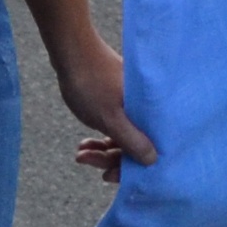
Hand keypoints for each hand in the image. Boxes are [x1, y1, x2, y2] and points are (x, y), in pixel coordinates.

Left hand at [55, 28, 159, 177]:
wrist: (73, 50)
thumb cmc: (91, 84)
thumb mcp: (110, 118)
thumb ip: (131, 140)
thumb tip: (153, 160)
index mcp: (149, 113)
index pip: (148, 151)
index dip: (128, 168)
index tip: (106, 176)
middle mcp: (146, 110)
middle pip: (134, 146)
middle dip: (108, 158)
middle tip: (84, 158)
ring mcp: (133, 104)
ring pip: (122, 137)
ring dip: (101, 149)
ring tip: (81, 152)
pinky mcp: (121, 99)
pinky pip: (116, 125)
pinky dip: (101, 135)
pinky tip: (85, 143)